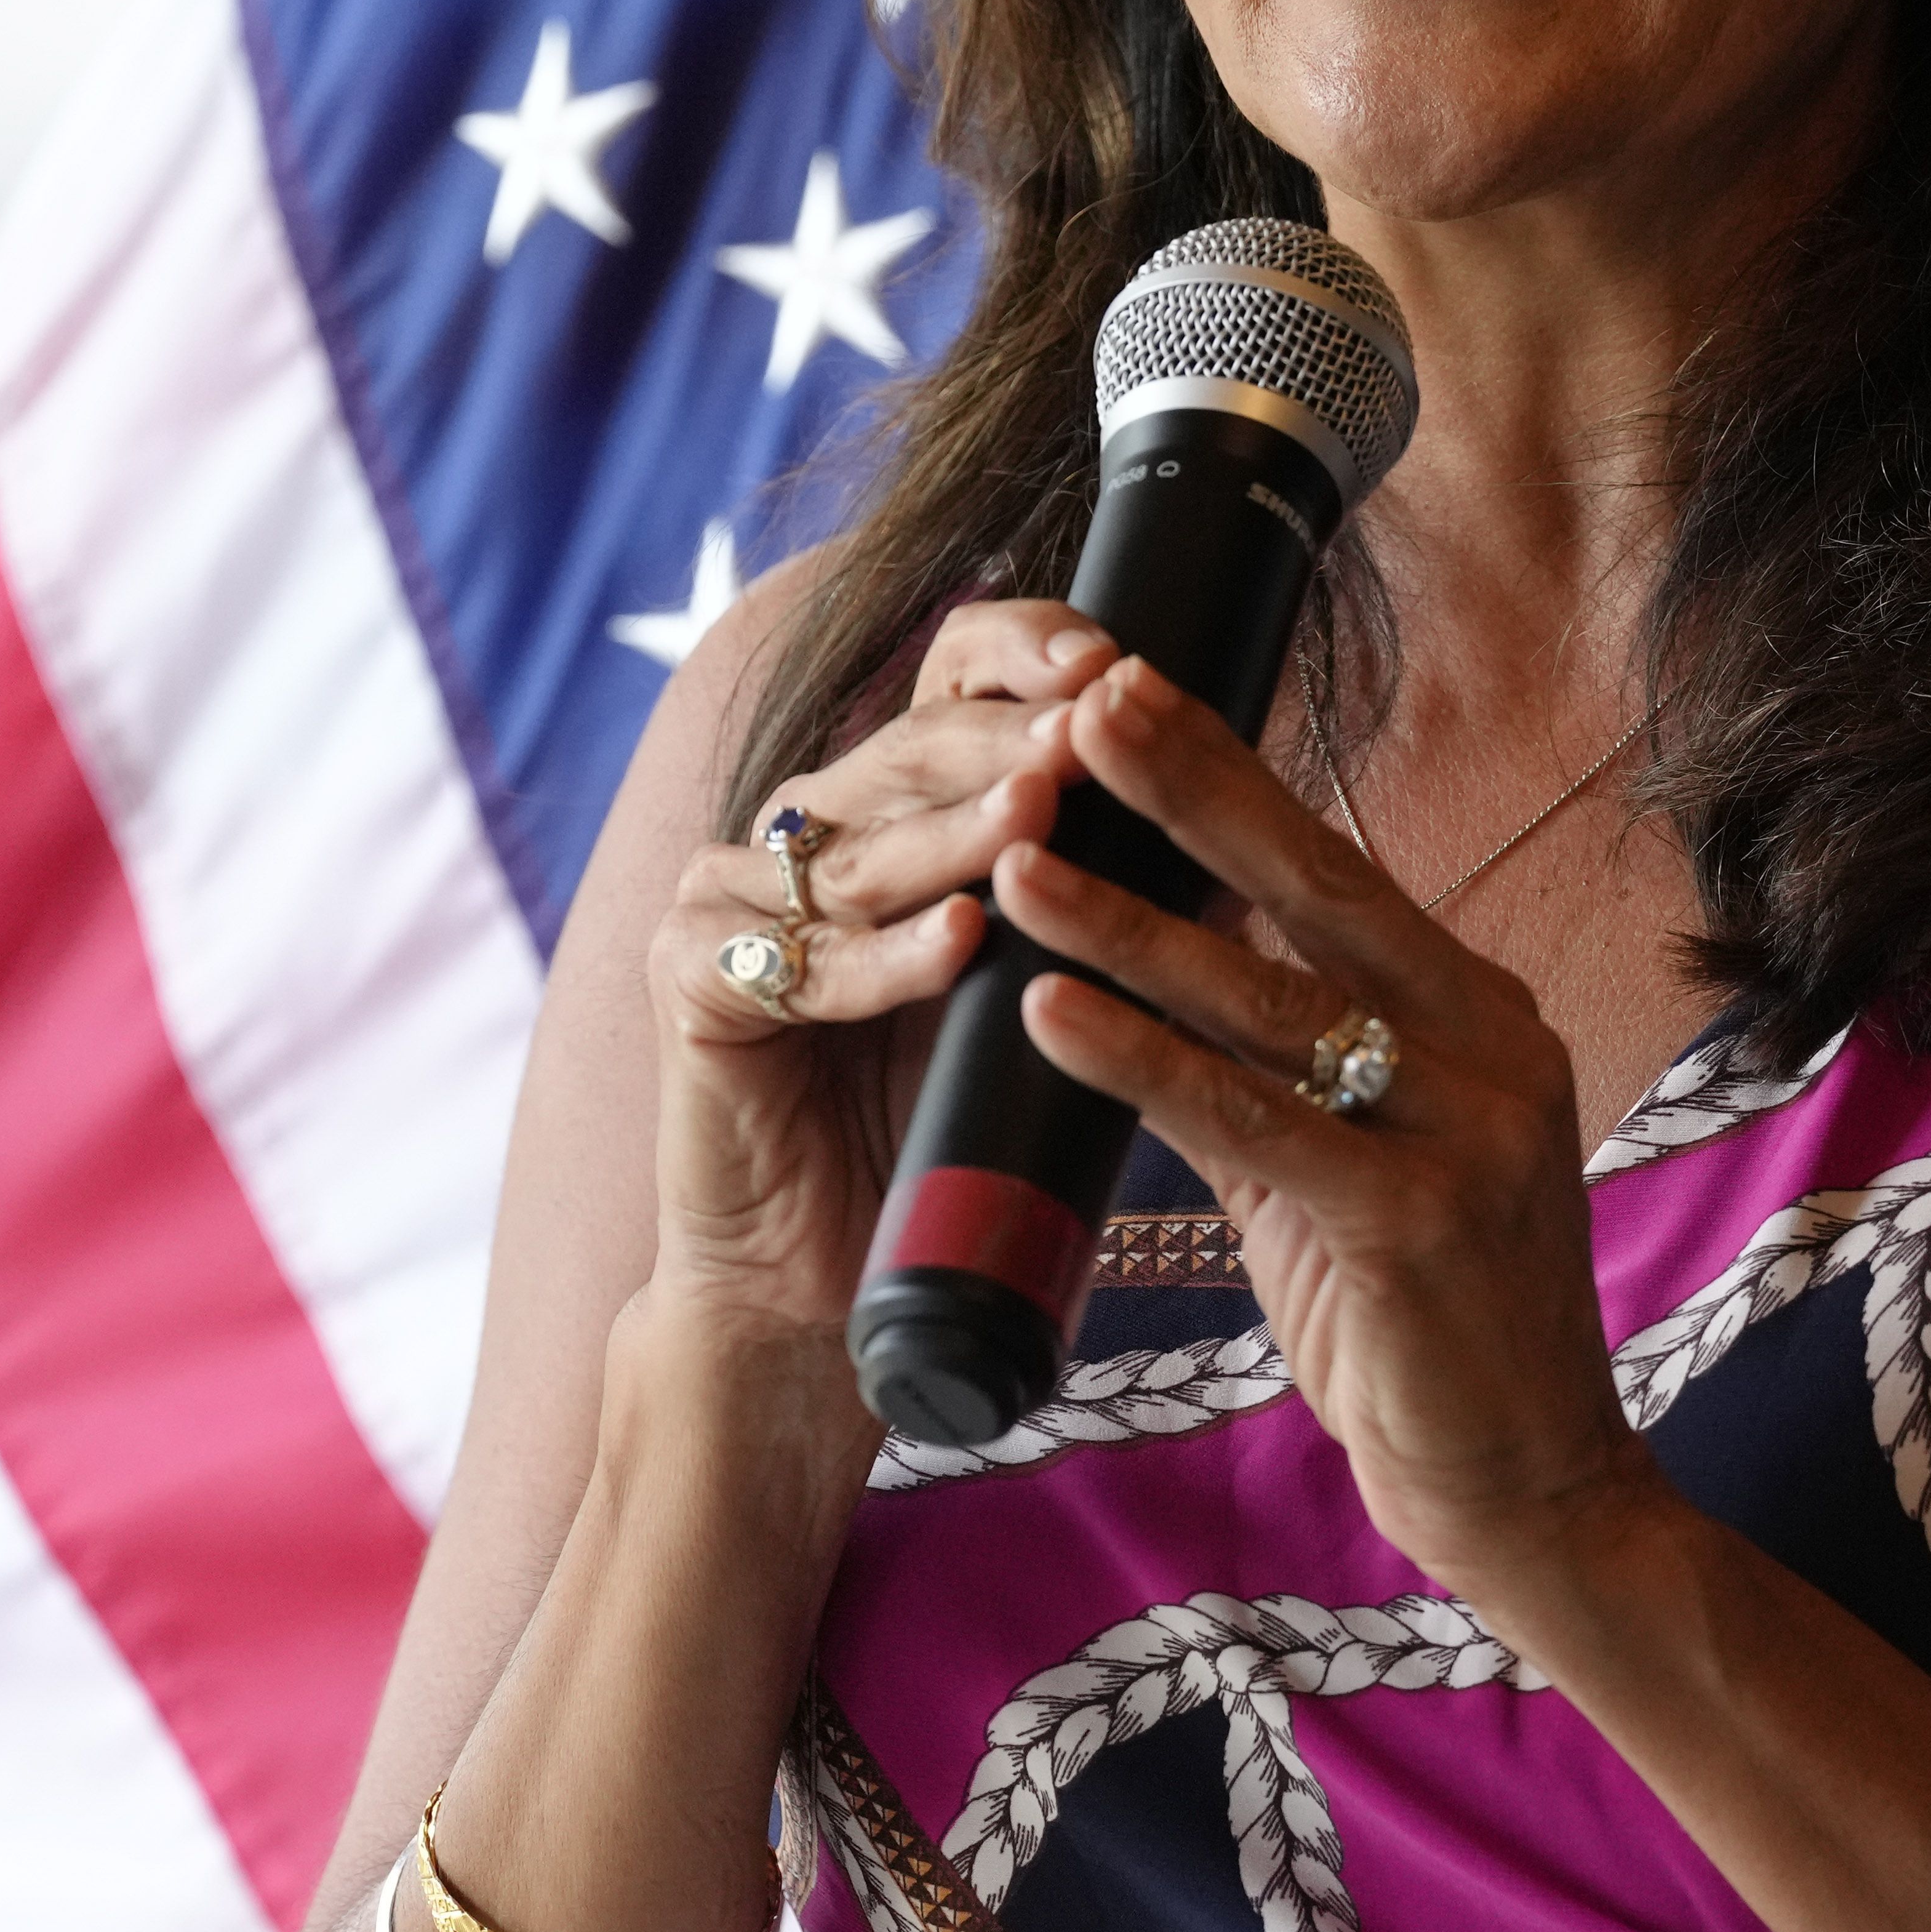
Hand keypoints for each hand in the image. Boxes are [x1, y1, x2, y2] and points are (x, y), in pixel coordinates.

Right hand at [642, 601, 1119, 1335]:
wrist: (822, 1274)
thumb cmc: (952, 1125)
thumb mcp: (1039, 986)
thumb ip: (1101, 895)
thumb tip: (1241, 824)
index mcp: (885, 803)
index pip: (951, 687)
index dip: (1021, 657)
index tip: (1113, 657)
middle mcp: (802, 829)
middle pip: (909, 753)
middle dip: (1009, 739)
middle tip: (1090, 725)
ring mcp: (732, 897)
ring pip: (861, 853)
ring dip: (956, 833)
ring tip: (1042, 808)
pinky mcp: (689, 979)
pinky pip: (804, 963)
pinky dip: (887, 959)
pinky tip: (959, 941)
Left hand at [997, 656, 1680, 1613]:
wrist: (1528, 1489)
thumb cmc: (1418, 1323)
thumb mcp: (1339, 1165)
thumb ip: (1267, 1068)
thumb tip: (1152, 964)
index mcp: (1475, 1013)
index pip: (1333, 869)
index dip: (1229, 776)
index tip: (1129, 691)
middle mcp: (1487, 1044)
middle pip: (1314, 887)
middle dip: (1192, 786)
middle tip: (1084, 698)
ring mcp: (1466, 1127)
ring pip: (1267, 1000)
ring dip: (1129, 924)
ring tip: (1017, 861)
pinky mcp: (1417, 1219)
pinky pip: (1252, 1120)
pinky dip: (1142, 1062)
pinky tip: (1052, 1014)